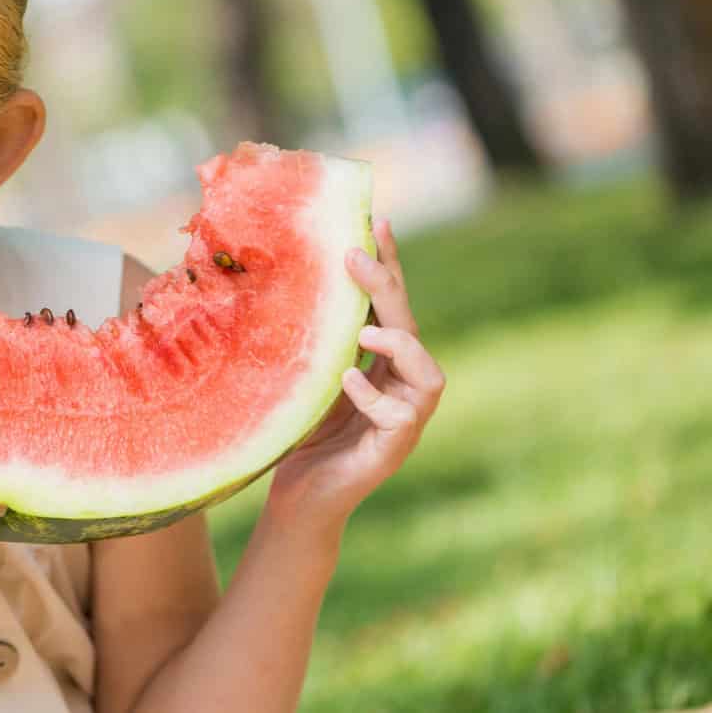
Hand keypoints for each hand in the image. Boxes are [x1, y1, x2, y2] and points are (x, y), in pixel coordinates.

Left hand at [267, 218, 446, 530]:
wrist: (298, 498)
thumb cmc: (300, 434)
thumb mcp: (306, 375)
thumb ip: (315, 339)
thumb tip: (290, 280)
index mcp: (383, 364)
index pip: (392, 305)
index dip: (389, 264)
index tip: (377, 220)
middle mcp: (403, 386)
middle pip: (411, 327)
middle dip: (389, 289)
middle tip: (355, 257)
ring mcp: (405, 420)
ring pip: (428, 373)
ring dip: (398, 345)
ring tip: (363, 331)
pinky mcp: (394, 450)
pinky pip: (400, 417)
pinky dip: (374, 396)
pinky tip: (347, 381)